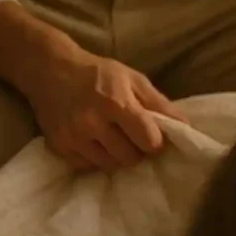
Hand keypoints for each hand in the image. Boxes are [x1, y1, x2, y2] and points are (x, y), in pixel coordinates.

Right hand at [24, 49, 187, 171]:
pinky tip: (94, 142)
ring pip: (110, 166)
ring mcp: (73, 137)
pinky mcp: (58, 147)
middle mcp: (93, 123)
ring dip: (117, 156)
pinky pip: (87, 166)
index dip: (155, 142)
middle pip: (130, 158)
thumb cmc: (98, 73)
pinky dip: (95, 158)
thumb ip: (159, 104)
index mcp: (116, 103)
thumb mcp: (133, 79)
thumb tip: (186, 126)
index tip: (153, 136)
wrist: (49, 69)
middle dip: (137, 151)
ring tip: (113, 139)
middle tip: (132, 137)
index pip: (148, 140)